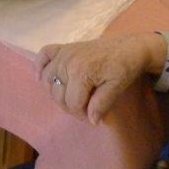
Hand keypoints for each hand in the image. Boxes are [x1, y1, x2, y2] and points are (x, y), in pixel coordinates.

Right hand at [35, 33, 165, 124]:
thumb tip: (91, 121)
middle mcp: (67, 62)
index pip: (71, 103)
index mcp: (81, 72)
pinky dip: (39, 66)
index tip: (92, 116)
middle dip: (70, 106)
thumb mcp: (117, 87)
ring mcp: (63, 53)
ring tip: (71, 96)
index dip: (81, 114)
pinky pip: (43, 55)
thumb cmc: (124, 67)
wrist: (129, 46)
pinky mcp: (63, 48)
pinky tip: (41, 77)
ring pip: (47, 79)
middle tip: (85, 108)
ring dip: (56, 91)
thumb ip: (101, 104)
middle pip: (57, 94)